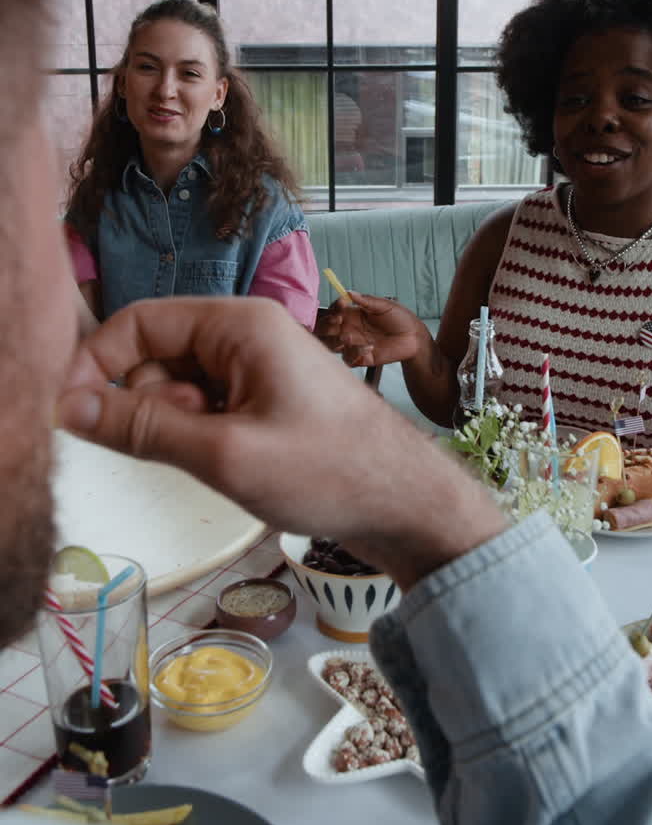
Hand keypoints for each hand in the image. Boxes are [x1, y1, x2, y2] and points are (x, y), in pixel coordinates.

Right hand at [57, 298, 504, 588]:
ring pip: (180, 386)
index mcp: (240, 324)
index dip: (96, 363)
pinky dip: (202, 434)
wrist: (407, 503)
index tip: (72, 415)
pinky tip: (231, 462)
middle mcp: (248, 333)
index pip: (139, 321)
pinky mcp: (267, 398)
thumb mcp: (225, 454)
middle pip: (156, 354)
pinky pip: (208, 406)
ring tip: (221, 458)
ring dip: (178, 424)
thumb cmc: (330, 472)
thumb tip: (71, 408)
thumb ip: (143, 428)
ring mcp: (259, 367)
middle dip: (149, 403)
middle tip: (189, 445)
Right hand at [315, 293, 424, 366]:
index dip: (333, 309)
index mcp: (353, 315)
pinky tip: (369, 348)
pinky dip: (355, 354)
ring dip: (338, 341)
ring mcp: (354, 344)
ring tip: (349, 337)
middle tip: (339, 322)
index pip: (333, 312)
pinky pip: (348, 359)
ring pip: (332, 346)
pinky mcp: (361, 358)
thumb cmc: (400, 318)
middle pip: (325, 330)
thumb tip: (348, 292)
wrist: (414, 337)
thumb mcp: (385, 305)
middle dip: (327, 326)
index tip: (342, 305)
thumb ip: (366, 301)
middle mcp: (350, 329)